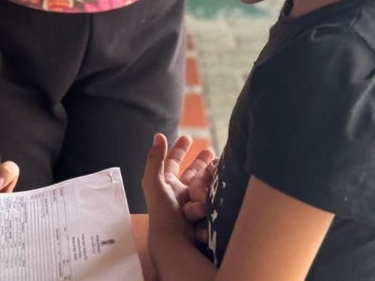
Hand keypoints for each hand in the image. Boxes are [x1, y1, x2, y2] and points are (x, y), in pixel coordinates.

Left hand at [143, 134, 209, 278]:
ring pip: (204, 182)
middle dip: (201, 161)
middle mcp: (179, 192)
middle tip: (212, 151)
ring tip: (220, 165)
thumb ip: (155, 159)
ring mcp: (192, 201)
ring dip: (211, 173)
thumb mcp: (154, 181)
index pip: (172, 161)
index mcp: (166, 183)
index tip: (188, 137)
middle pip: (192, 171)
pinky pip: (212, 195)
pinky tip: (220, 180)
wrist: (175, 240)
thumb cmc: (162, 211)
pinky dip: (214, 188)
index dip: (179, 149)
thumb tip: (158, 135)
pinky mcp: (204, 210)